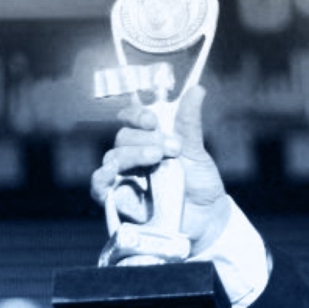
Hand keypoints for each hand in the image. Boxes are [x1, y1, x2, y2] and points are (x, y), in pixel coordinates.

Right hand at [90, 85, 229, 255]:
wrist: (208, 219)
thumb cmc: (200, 184)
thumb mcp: (196, 152)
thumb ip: (189, 123)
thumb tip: (197, 89)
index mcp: (149, 139)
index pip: (131, 119)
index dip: (137, 115)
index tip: (152, 119)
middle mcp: (133, 155)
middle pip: (123, 137)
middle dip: (146, 139)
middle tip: (173, 149)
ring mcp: (125, 177)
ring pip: (113, 158)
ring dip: (132, 155)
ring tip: (156, 158)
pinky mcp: (120, 200)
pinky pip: (100, 186)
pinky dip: (102, 178)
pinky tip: (113, 173)